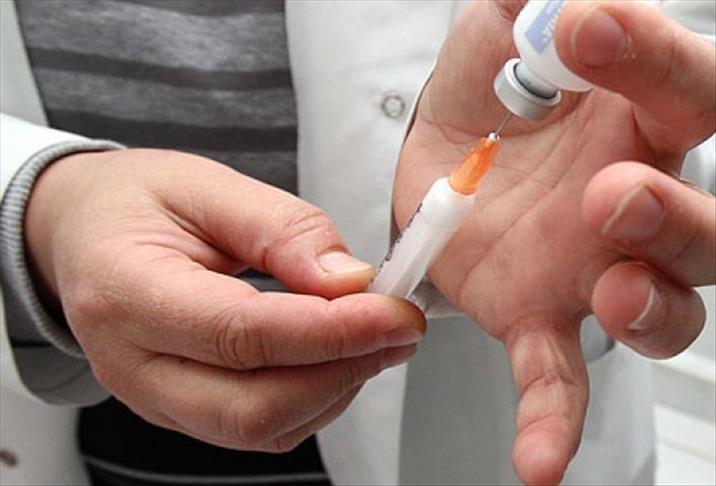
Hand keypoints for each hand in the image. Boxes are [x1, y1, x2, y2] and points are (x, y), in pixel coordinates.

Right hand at [26, 148, 424, 451]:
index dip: (329, 330)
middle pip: (253, 405)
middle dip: (343, 370)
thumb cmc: (133, 203)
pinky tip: (336, 356)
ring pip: (261, 429)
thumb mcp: (205, 185)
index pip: (240, 334)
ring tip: (374, 336)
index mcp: (127, 293)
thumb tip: (347, 280)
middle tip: (397, 327)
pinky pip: (257, 429)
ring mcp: (155, 396)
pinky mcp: (181, 407)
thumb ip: (280, 229)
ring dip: (335, 387)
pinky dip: (312, 398)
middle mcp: (133, 362)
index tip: (391, 311)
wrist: (84, 232)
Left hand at [395, 1, 714, 482]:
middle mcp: (638, 202)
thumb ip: (531, 3)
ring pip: (663, 307)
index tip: (583, 28)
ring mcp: (592, 270)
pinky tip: (540, 463)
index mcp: (639, 120)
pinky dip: (553, 419)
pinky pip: (558, 377)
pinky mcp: (538, 315)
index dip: (650, 61)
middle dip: (673, 216)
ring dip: (649, 305)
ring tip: (609, 288)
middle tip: (615, 194)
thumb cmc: (489, 93)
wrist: (448, 155)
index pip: (687, 92)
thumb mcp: (502, 25)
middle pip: (705, 227)